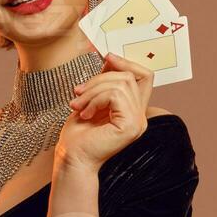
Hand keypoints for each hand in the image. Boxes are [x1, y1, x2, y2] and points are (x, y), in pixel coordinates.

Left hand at [55, 52, 153, 171]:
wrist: (71, 159)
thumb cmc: (78, 135)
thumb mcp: (92, 101)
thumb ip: (105, 84)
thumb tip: (110, 59)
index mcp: (133, 111)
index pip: (145, 76)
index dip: (128, 62)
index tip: (107, 57)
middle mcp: (140, 117)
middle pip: (129, 77)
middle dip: (100, 78)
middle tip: (78, 92)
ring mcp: (138, 122)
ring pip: (121, 83)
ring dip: (93, 90)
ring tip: (77, 105)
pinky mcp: (130, 126)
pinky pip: (115, 95)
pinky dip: (95, 99)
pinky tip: (84, 113)